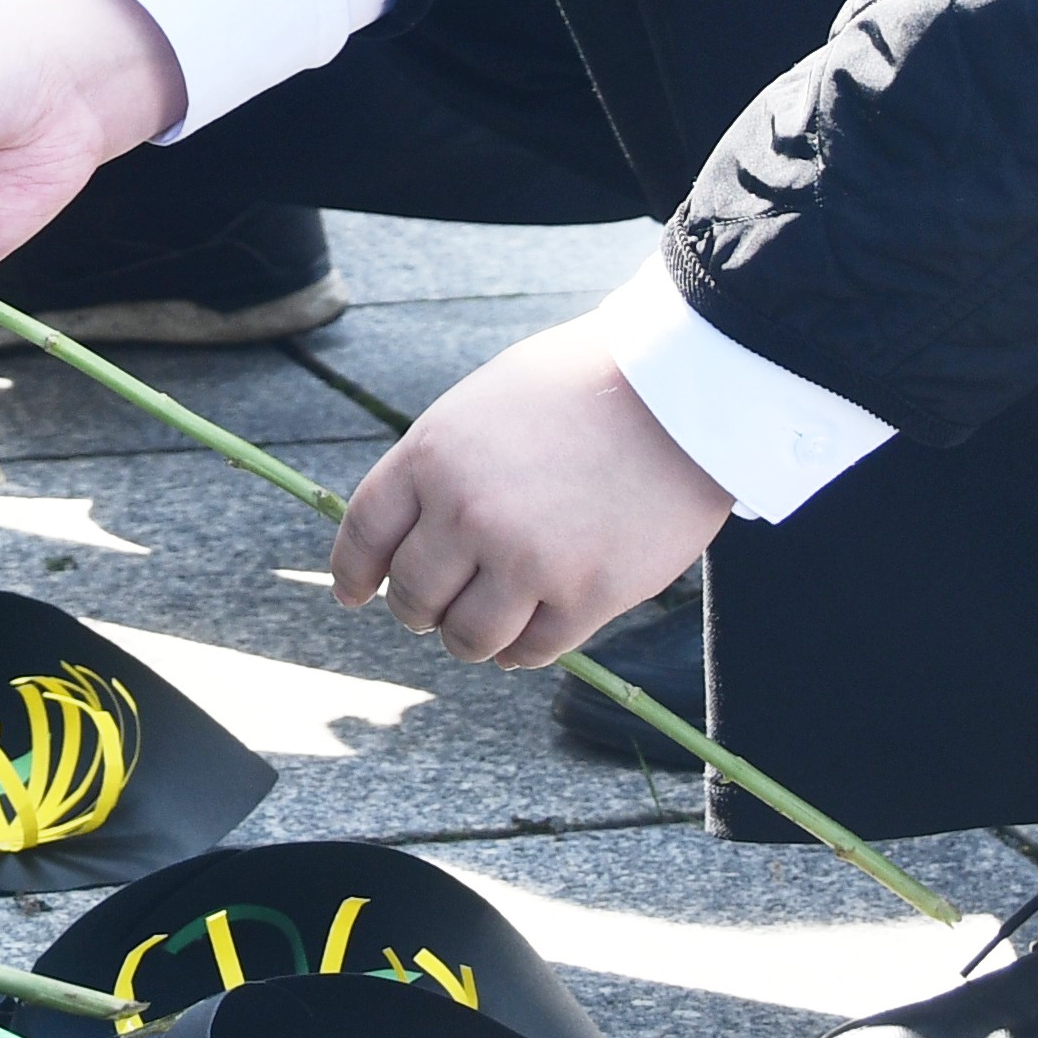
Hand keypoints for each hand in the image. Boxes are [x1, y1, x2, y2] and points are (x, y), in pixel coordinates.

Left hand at [329, 317, 734, 669]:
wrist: (682, 392)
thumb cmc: (584, 386)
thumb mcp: (485, 406)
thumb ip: (444, 467)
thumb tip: (415, 533)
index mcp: (432, 455)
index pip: (365, 533)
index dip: (355, 573)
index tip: (355, 595)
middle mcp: (468, 512)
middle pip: (413, 595)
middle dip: (417, 610)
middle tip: (432, 612)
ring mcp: (526, 559)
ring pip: (467, 637)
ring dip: (468, 639)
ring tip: (484, 627)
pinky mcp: (585, 595)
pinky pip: (531, 651)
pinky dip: (521, 650)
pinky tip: (528, 635)